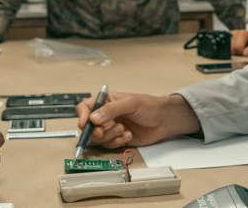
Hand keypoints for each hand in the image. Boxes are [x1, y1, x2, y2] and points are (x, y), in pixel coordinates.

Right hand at [76, 92, 199, 147]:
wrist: (165, 120)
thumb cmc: (150, 106)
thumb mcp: (130, 103)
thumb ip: (111, 110)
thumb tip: (93, 117)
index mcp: (106, 102)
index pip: (86, 108)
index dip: (82, 116)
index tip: (84, 124)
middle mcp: (106, 116)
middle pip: (89, 126)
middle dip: (96, 130)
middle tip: (103, 131)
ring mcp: (111, 128)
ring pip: (98, 138)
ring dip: (109, 136)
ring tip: (123, 130)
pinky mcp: (118, 139)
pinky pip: (109, 145)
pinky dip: (117, 142)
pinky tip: (128, 135)